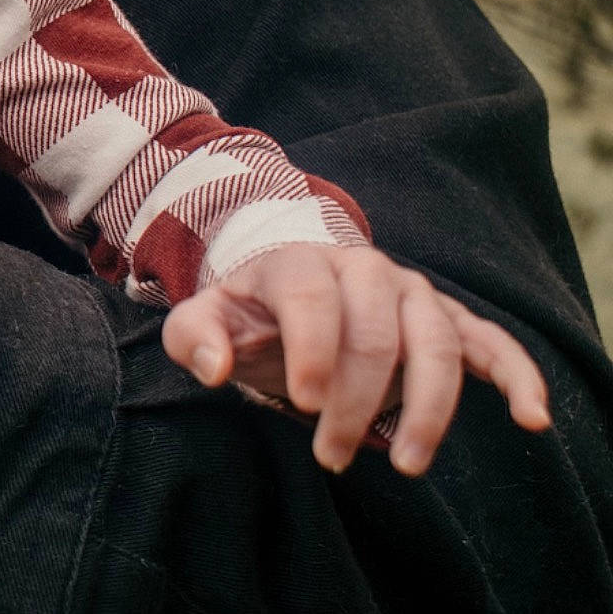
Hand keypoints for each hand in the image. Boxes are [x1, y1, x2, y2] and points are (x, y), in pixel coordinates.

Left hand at [163, 244, 550, 475]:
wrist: (292, 291)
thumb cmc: (249, 315)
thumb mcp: (206, 319)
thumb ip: (194, 337)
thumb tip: (213, 369)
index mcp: (301, 260)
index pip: (313, 295)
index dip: (313, 348)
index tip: (305, 402)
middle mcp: (365, 269)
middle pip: (375, 331)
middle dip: (356, 400)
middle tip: (330, 455)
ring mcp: (412, 293)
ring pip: (435, 343)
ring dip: (428, 408)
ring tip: (406, 464)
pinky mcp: (448, 320)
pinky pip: (491, 343)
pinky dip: (517, 376)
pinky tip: (532, 417)